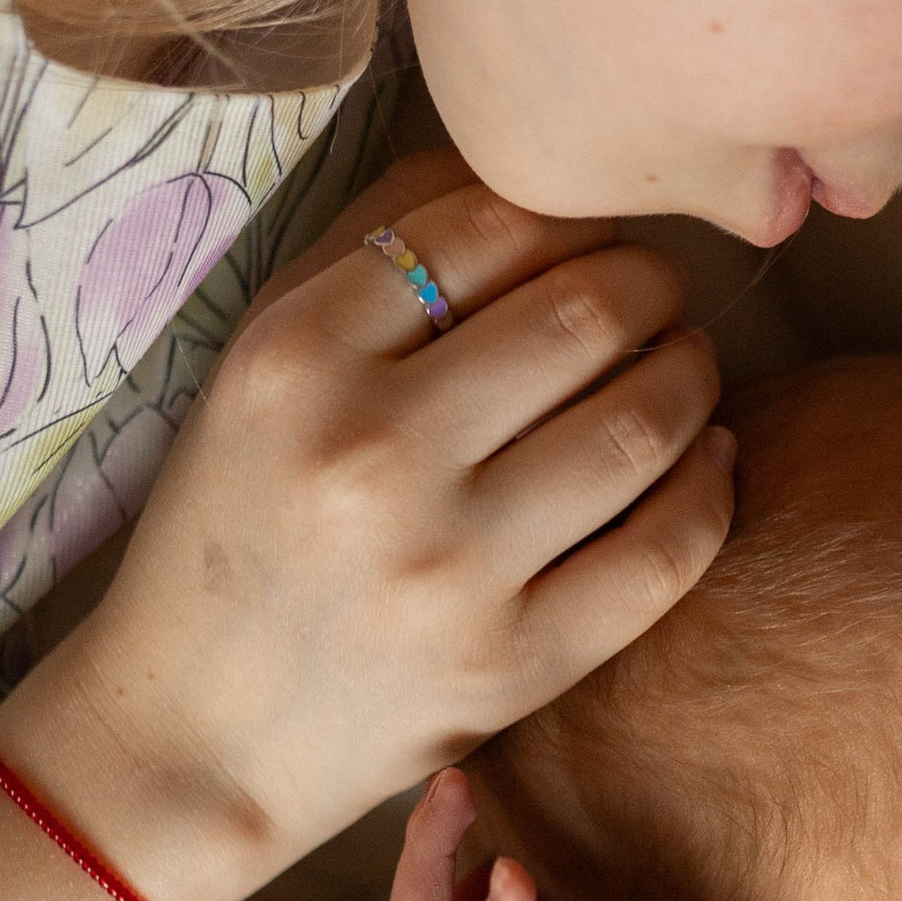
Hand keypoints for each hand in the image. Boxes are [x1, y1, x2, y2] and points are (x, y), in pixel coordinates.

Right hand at [0, 157, 737, 900]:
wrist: (191, 735)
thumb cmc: (239, 526)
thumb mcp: (259, 366)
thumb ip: (373, 250)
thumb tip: (522, 166)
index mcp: (296, 357)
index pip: (498, 223)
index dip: (574, 219)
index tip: (589, 241)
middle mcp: (371, 454)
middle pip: (592, 310)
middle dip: (653, 286)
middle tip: (657, 298)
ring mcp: (448, 568)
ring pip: (647, 419)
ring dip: (693, 374)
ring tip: (682, 368)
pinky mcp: (513, 666)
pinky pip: (669, 546)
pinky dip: (710, 483)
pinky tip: (702, 459)